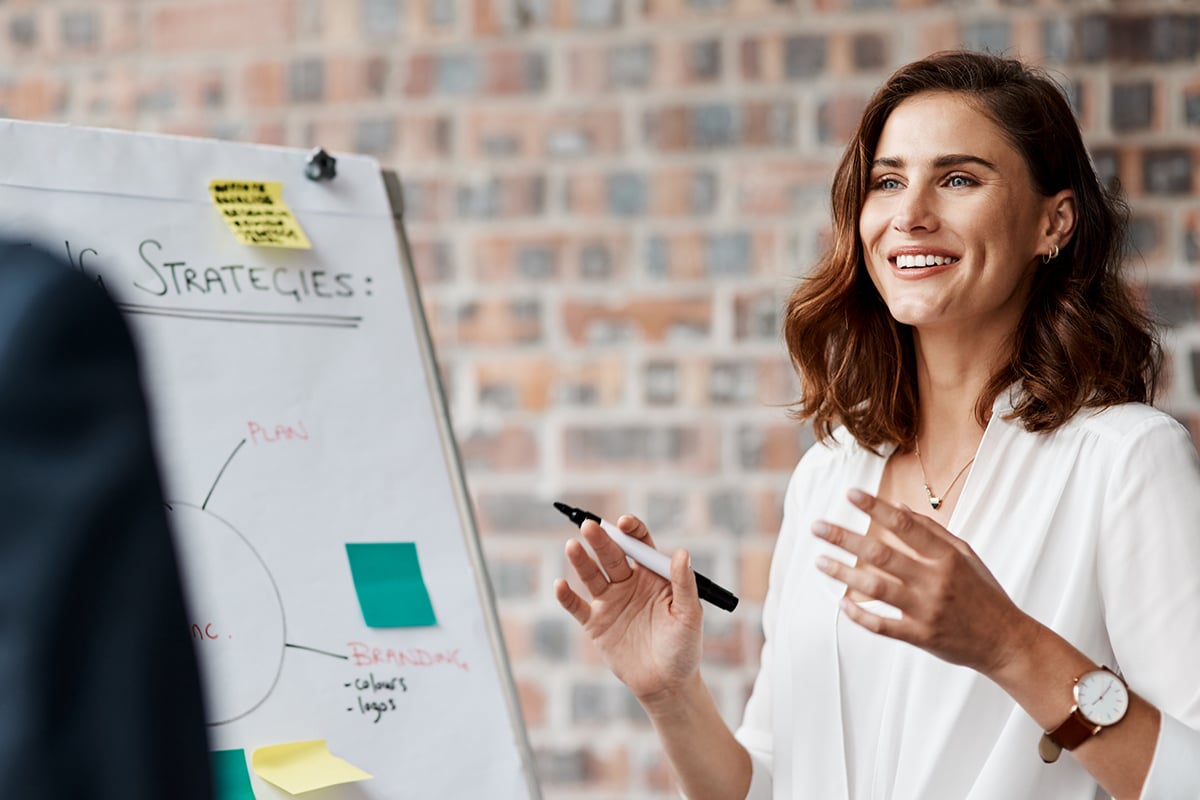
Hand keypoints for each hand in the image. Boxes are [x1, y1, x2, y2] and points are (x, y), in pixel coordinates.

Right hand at [554, 516, 703, 703]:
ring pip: (592, 575)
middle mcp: (629, 584)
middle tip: (590, 526)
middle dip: (602, 540)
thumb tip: (682, 552)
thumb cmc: (684, 648)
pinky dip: (566, 597)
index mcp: (653, 576)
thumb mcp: (689, 614)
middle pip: (612, 555)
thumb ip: (684, 583)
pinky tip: (561, 585)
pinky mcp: (595, 624)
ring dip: (581, 561)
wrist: (667, 685)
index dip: (631, 530)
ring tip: (573, 546)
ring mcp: (610, 603)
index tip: (624, 523)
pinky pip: (577, 606)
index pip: (639, 544)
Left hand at [813, 489, 1037, 676]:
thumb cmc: (984, 593)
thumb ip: (933, 531)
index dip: (875, 507)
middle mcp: (935, 580)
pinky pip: (883, 625)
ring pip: (875, 588)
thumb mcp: (967, 555)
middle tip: (816, 527)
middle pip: (880, 554)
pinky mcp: (921, 636)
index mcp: (947, 556)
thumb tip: (897, 507)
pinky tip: (841, 603)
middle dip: (844, 538)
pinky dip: (860, 615)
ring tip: (819, 561)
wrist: (1007, 641)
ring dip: (843, 573)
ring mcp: (927, 610)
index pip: (904, 525)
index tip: (850, 494)